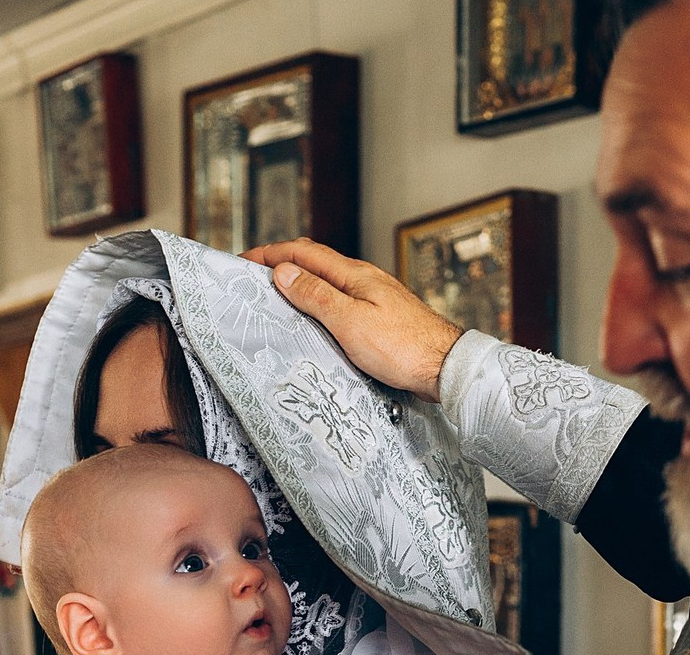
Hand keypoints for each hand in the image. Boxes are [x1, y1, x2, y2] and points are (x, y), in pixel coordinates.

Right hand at [243, 239, 462, 400]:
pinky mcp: (382, 316)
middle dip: (283, 262)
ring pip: (329, 280)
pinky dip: (320, 300)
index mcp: (354, 275)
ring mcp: (375, 297)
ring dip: (301, 281)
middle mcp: (365, 279)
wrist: (444, 367)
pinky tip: (317, 316)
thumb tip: (284, 272)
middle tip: (256, 274)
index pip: (303, 253)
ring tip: (279, 294)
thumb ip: (316, 295)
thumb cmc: (402, 348)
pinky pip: (342, 299)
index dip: (271, 253)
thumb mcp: (349, 322)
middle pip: (316, 261)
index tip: (245, 261)